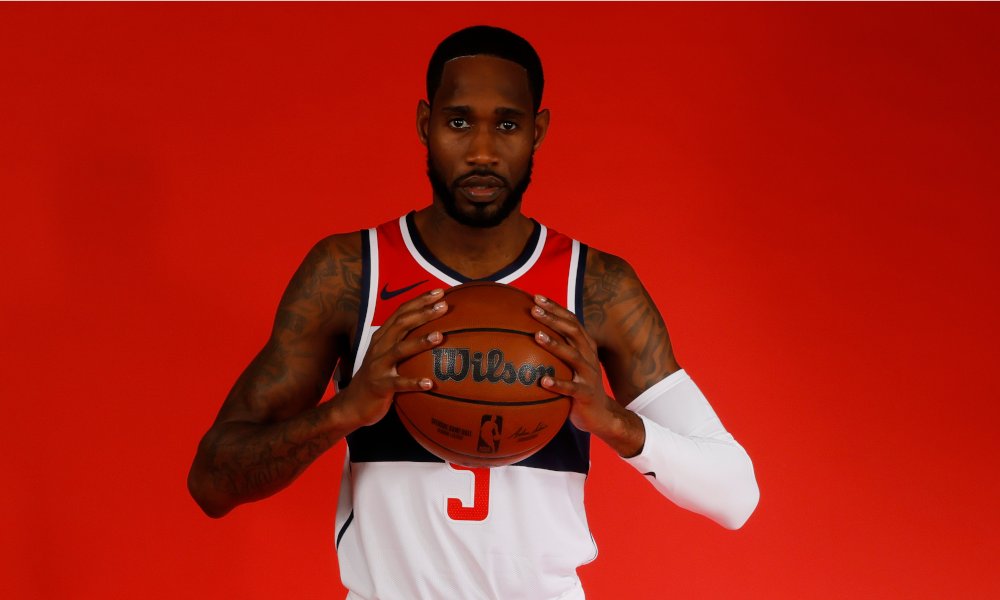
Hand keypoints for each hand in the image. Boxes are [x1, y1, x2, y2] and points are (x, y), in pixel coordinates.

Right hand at [334, 289, 447, 428]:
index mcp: (383, 337)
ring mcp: (378, 366)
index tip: (440, 292)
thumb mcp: (388, 356)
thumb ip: (406, 342)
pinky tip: (430, 383)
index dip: (419, 300)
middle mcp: (379, 347)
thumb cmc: (379, 377)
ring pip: (399, 350)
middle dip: (423, 313)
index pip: (401, 312)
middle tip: (444, 306)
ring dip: (420, 342)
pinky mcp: (379, 386)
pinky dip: (414, 382)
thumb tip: (440, 333)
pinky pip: (398, 384)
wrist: (352, 404)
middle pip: (401, 325)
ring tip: (440, 336)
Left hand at [531, 294, 645, 456]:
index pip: (571, 321)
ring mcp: (588, 375)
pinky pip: (571, 388)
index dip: (555, 308)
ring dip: (554, 345)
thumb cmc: (579, 385)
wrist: (601, 414)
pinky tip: (543, 381)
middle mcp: (588, 356)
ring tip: (537, 336)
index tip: (536, 298)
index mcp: (585, 346)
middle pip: (572, 332)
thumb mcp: (571, 364)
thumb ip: (558, 349)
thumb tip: (527, 334)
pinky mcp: (585, 394)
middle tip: (534, 310)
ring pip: (572, 356)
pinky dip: (558, 383)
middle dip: (553, 319)